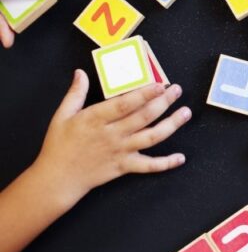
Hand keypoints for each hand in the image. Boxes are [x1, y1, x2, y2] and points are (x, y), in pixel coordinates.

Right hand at [31, 70, 190, 206]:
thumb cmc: (60, 146)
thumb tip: (80, 73)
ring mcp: (120, 151)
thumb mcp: (62, 116)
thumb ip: (75, 93)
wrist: (57, 179)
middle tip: (177, 90)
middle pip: (143, 117)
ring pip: (151, 137)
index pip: (124, 104)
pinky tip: (181, 158)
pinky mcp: (124, 166)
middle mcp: (112, 135)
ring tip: (186, 113)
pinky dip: (165, 163)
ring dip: (171, 125)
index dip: (144, 94)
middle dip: (163, 102)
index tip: (160, 84)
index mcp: (95, 120)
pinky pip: (148, 166)